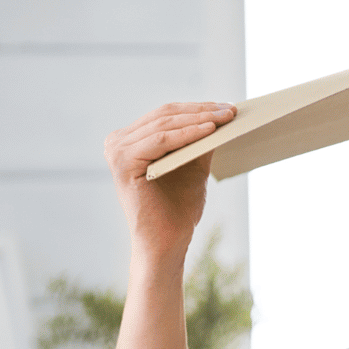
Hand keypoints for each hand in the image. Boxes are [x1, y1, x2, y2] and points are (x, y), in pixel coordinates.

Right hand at [105, 102, 234, 254]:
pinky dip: (188, 133)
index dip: (198, 108)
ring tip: (226, 117)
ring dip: (199, 118)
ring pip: (165, 125)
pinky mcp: (123, 162)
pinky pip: (162, 140)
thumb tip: (221, 115)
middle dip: (202, 110)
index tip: (228, 106)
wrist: (166, 242)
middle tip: (232, 109)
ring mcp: (116, 150)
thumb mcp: (193, 167)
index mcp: (130, 141)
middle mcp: (117, 142)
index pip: (166, 115)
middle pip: (165, 116)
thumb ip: (200, 141)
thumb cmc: (178, 209)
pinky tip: (210, 130)